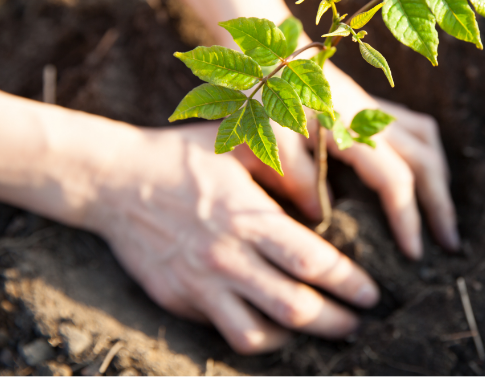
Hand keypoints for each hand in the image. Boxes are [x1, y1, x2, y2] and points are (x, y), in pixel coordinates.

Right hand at [85, 123, 379, 353]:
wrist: (113, 179)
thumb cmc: (183, 156)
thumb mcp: (238, 145)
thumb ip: (285, 168)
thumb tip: (322, 204)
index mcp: (247, 216)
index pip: (312, 261)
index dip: (349, 282)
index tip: (370, 293)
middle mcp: (226, 256)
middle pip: (295, 307)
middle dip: (335, 321)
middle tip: (357, 323)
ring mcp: (199, 284)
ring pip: (259, 333)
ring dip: (297, 338)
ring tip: (320, 330)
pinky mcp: (178, 300)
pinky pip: (224, 333)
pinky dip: (256, 338)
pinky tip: (274, 328)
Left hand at [234, 61, 459, 259]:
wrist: (269, 50)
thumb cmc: (265, 94)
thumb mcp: (272, 139)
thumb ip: (298, 177)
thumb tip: (322, 216)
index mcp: (352, 129)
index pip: (395, 180)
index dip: (408, 218)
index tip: (413, 254)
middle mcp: (374, 118)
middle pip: (426, 162)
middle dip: (441, 205)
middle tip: (450, 245)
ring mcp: (376, 109)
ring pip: (428, 142)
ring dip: (439, 179)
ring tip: (440, 214)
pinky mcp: (371, 105)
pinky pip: (416, 129)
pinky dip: (427, 155)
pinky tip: (420, 176)